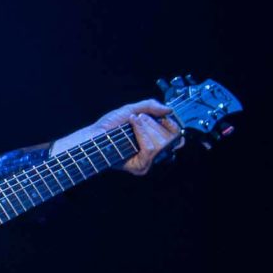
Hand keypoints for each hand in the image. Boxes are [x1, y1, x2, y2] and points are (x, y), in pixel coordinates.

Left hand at [60, 97, 182, 175]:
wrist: (95, 134)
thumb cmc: (110, 125)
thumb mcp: (132, 109)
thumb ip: (151, 106)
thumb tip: (169, 109)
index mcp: (156, 140)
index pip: (177, 137)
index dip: (173, 125)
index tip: (162, 117)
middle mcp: (154, 152)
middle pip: (172, 139)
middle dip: (154, 124)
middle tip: (138, 119)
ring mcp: (148, 161)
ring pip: (162, 144)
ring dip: (147, 127)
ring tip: (133, 122)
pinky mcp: (140, 166)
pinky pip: (150, 149)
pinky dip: (142, 134)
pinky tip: (133, 126)